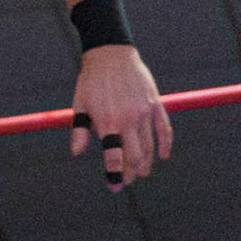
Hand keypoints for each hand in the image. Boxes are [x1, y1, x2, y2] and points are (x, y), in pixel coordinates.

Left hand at [67, 44, 173, 191]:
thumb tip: (75, 153)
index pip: (114, 156)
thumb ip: (80, 130)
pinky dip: (165, 144)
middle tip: (127, 181)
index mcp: (107, 122)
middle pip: (134, 155)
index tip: (114, 186)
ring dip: (146, 163)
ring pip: (149, 146)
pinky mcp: (155, 104)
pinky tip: (163, 156)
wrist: (110, 53)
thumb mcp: (79, 105)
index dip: (114, 175)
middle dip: (131, 172)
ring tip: (142, 173)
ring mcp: (144, 112)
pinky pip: (164, 128)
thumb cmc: (91, 80)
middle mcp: (128, 120)